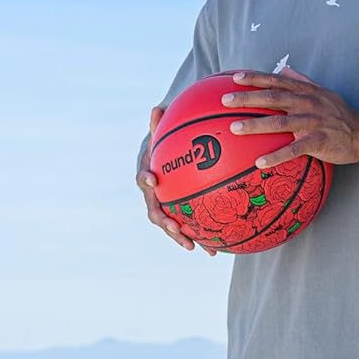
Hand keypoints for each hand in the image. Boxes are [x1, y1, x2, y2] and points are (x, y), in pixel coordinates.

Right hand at [136, 104, 218, 254]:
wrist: (162, 162)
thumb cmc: (162, 145)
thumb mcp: (161, 133)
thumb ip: (159, 124)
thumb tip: (157, 108)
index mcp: (147, 176)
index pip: (142, 179)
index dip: (145, 180)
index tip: (152, 180)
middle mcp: (154, 197)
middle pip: (155, 213)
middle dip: (165, 222)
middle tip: (175, 227)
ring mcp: (165, 209)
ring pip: (171, 226)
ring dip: (181, 237)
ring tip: (194, 246)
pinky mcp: (178, 217)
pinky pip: (188, 228)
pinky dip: (199, 239)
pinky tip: (215, 250)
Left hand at [220, 67, 358, 170]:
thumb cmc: (339, 114)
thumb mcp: (323, 92)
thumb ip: (302, 81)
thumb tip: (283, 69)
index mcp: (305, 91)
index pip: (276, 81)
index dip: (255, 78)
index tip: (234, 77)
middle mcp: (307, 103)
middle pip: (272, 98)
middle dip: (247, 98)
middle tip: (224, 100)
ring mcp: (312, 122)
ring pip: (279, 122)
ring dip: (255, 125)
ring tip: (234, 129)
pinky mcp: (318, 141)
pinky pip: (293, 149)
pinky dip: (276, 155)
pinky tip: (259, 162)